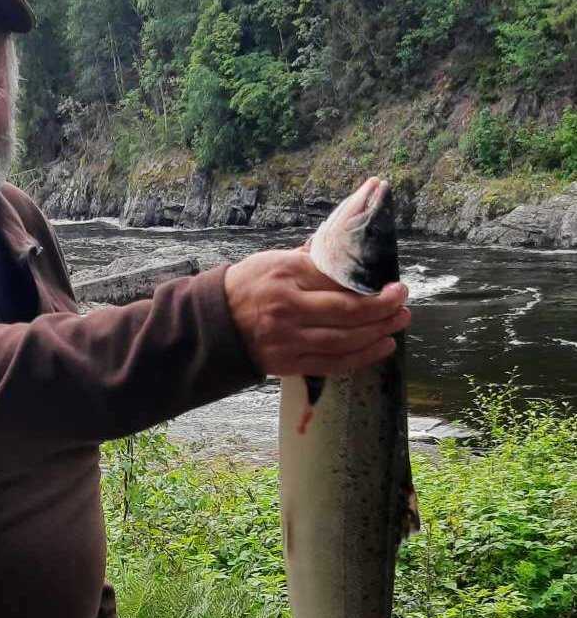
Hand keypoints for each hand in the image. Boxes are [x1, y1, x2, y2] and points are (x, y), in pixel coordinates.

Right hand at [224, 248, 409, 377]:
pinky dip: (360, 357)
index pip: (337, 280)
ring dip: (377, 334)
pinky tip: (380, 348)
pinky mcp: (288, 363)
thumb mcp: (273, 260)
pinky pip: (331, 363)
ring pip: (343, 340)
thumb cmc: (246, 287)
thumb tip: (347, 255)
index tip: (394, 286)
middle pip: (346, 312)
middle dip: (382, 310)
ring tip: (398, 325)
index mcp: (285, 275)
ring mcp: (287, 339)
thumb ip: (310, 260)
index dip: (371, 287)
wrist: (213, 324)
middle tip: (403, 304)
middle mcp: (287, 308)